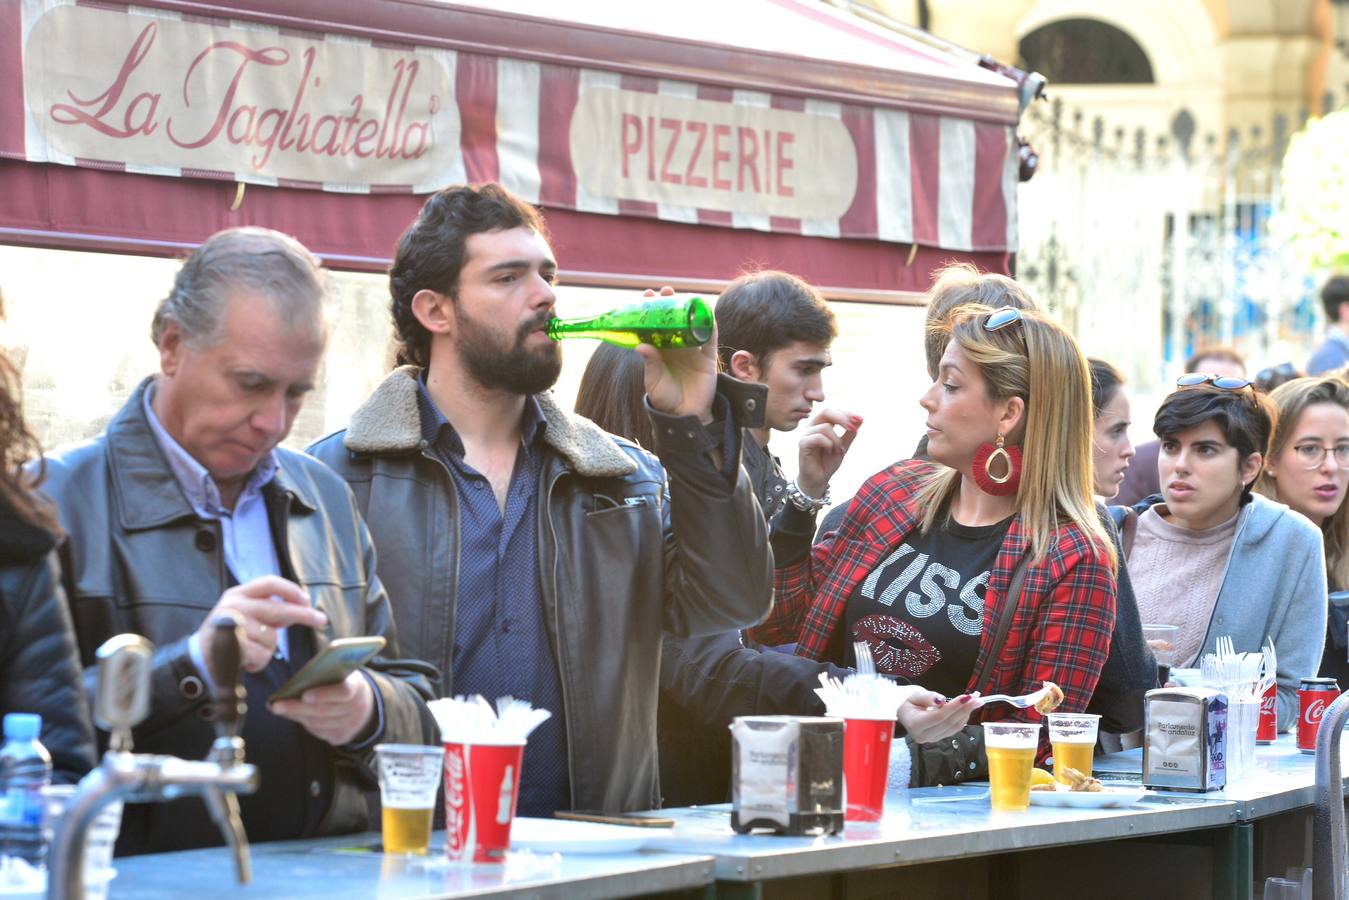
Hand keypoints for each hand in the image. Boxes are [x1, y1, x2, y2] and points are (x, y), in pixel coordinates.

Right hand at [198, 576, 326, 673]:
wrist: (199, 658)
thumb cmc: (229, 636)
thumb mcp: (246, 615)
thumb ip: (269, 609)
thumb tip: (303, 606)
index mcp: (238, 594)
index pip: (268, 583)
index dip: (291, 589)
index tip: (307, 600)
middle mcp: (234, 605)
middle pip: (277, 609)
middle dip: (303, 615)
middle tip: (321, 620)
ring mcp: (231, 624)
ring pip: (271, 637)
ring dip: (268, 649)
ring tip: (252, 651)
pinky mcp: (231, 645)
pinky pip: (262, 654)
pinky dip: (259, 662)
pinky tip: (247, 661)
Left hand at [269, 670, 374, 745]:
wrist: (364, 705)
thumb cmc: (344, 682)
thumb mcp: (341, 673)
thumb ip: (326, 674)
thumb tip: (298, 681)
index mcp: (358, 687)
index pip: (343, 692)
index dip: (324, 694)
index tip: (304, 695)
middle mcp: (357, 708)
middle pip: (324, 710)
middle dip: (297, 707)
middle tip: (276, 705)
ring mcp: (350, 725)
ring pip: (318, 722)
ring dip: (296, 715)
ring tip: (278, 708)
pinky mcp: (341, 737)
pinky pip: (318, 731)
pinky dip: (303, 722)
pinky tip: (292, 714)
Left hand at [634, 286, 718, 423]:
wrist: (686, 414)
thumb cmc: (666, 398)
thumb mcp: (654, 382)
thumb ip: (650, 365)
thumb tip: (641, 346)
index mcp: (660, 349)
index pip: (655, 324)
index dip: (651, 310)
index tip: (646, 297)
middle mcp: (676, 345)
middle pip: (674, 319)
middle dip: (670, 303)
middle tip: (665, 292)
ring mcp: (693, 349)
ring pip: (692, 323)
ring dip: (691, 309)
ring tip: (685, 296)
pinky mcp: (708, 356)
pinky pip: (711, 337)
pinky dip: (710, 325)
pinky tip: (708, 314)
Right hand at [796, 408, 860, 497]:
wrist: (819, 479)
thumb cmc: (828, 462)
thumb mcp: (844, 445)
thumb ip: (850, 432)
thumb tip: (860, 418)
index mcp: (821, 424)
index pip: (833, 411)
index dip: (847, 414)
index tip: (859, 419)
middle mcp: (812, 427)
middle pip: (826, 412)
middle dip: (842, 418)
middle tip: (852, 428)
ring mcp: (806, 435)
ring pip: (825, 427)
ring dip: (836, 440)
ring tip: (837, 450)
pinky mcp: (803, 444)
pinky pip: (818, 437)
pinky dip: (828, 444)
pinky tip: (830, 451)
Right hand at [896, 689, 975, 743]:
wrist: (902, 709)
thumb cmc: (906, 700)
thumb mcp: (914, 694)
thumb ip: (927, 697)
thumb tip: (941, 700)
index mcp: (914, 724)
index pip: (938, 716)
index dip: (954, 707)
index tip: (967, 697)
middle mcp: (923, 735)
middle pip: (948, 723)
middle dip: (964, 710)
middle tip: (977, 698)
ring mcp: (931, 739)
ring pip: (953, 728)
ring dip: (966, 714)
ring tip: (976, 702)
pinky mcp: (937, 738)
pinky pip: (953, 730)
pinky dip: (962, 719)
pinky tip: (968, 710)